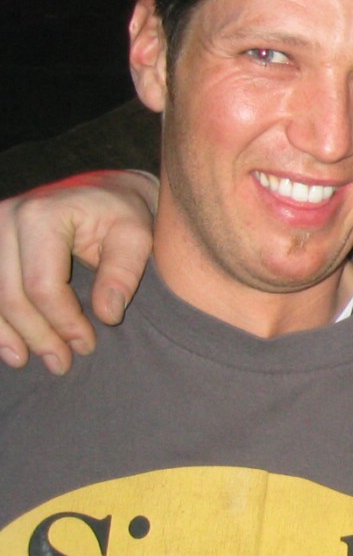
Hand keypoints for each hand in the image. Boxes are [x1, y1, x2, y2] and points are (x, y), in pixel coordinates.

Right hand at [0, 170, 157, 373]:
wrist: (105, 191)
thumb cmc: (123, 214)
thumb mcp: (136, 236)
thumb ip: (123, 273)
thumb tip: (107, 315)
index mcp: (43, 215)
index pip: (43, 284)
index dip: (62, 322)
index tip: (86, 346)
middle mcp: (7, 218)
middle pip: (11, 294)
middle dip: (36, 334)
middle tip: (61, 363)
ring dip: (7, 333)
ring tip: (26, 360)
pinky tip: (7, 343)